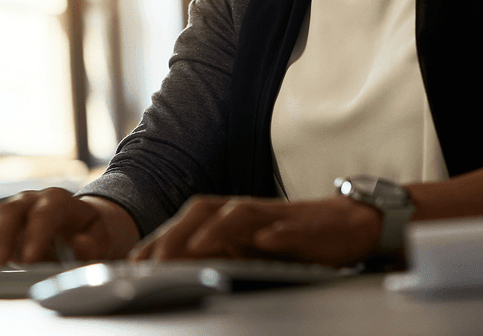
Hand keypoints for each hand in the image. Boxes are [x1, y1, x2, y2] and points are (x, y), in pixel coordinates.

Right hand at [0, 188, 135, 266]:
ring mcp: (9, 210)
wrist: (79, 227)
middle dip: (3, 237)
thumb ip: (92, 244)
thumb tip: (80, 245)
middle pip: (11, 210)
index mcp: (58, 201)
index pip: (45, 212)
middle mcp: (30, 201)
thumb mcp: (99, 240)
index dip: (36, 233)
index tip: (29, 258)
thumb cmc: (88, 235)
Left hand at [130, 194, 382, 267]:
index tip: (133, 263)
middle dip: (175, 234)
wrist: (349, 225)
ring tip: (194, 250)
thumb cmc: (297, 241)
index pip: (186, 222)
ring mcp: (273, 215)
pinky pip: (284, 226)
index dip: (159, 238)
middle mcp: (246, 212)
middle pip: (203, 211)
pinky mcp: (302, 225)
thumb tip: (180, 272)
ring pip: (238, 213)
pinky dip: (271, 232)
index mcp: (230, 218)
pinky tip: (263, 241)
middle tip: (153, 262)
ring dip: (213, 231)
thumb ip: (222, 256)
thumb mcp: (253, 252)